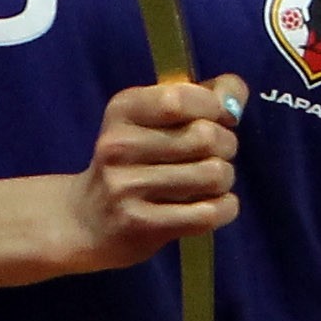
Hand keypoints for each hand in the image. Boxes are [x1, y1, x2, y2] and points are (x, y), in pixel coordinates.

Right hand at [65, 75, 250, 273]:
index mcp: (123, 110)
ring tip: (208, 182)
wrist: (86, 220)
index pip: (180, 99)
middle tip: (214, 155)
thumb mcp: (156, 117)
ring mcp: (125, 187)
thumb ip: (204, 96)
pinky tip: (212, 205)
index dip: (214, 107)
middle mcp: (119, 146)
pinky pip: (209, 212)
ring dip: (224, 179)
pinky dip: (225, 208)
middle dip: (226, 146)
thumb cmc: (136, 159)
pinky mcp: (140, 225)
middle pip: (206, 137)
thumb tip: (234, 95)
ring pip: (213, 174)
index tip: (218, 118)